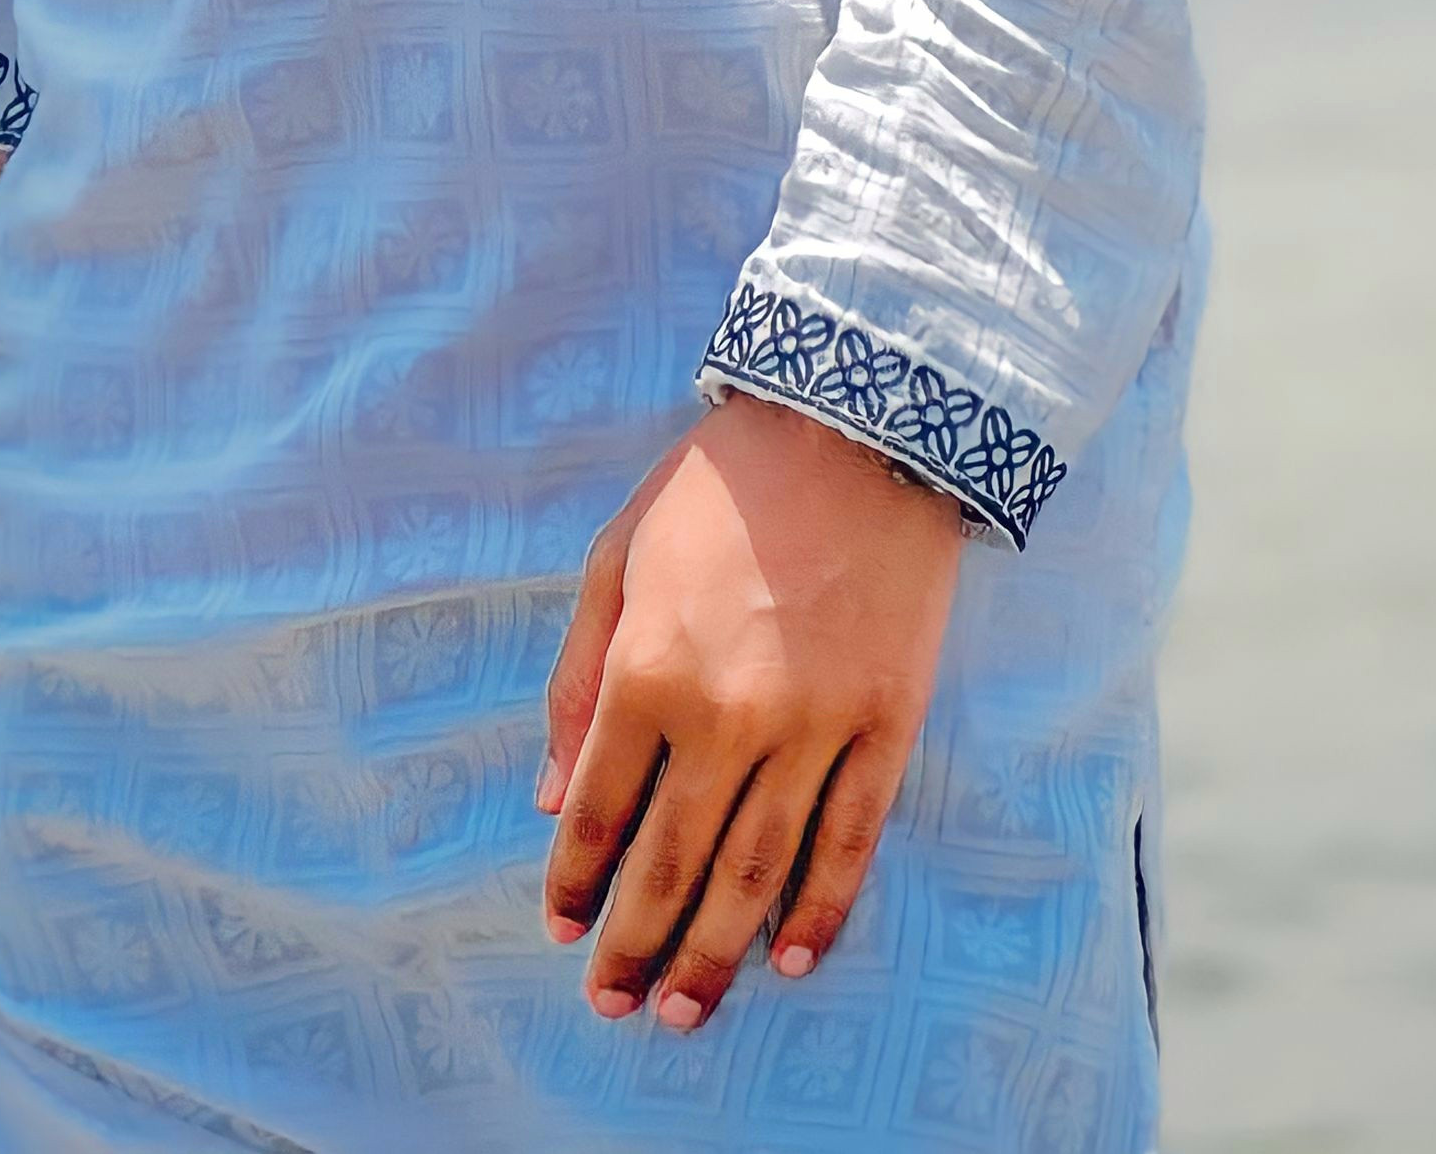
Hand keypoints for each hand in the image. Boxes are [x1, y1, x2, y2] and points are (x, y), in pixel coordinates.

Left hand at [536, 392, 964, 1034]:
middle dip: (635, 945)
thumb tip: (550, 794)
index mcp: (648, 669)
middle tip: (614, 1007)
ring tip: (686, 1010)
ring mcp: (814, 726)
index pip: (595, 810)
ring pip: (757, 873)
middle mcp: (727, 714)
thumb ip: (576, 679)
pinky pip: (849, 840)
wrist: (856, 425)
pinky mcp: (885, 723)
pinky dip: (819, 908)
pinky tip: (790, 956)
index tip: (562, 931)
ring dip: (716, 953)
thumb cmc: (719, 487)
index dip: (574, 882)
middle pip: (672, 864)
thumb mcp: (615, 558)